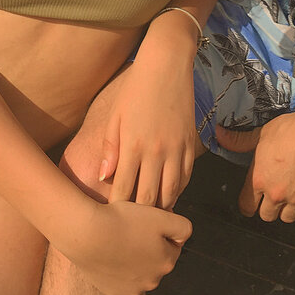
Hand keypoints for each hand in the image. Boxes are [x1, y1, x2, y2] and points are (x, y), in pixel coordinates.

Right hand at [59, 199, 191, 294]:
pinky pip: (120, 279)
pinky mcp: (113, 292)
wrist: (87, 234)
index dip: (160, 231)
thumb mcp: (160, 216)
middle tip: (131, 229)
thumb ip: (182, 227)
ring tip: (118, 240)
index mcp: (167, 262)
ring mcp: (132, 290)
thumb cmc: (124, 221)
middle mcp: (153, 282)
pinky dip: (117, 268)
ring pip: (138, 271)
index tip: (146, 221)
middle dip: (148, 247)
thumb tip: (184, 236)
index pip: (172, 245)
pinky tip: (109, 253)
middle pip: (155, 260)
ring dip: (133, 259)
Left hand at [100, 45, 196, 211]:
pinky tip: (169, 197)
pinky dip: (177, 192)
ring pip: (170, 194)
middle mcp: (156, 153)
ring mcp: (176, 150)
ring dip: (160, 209)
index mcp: (132, 146)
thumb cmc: (134, 90)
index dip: (117, 209)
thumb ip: (110, 149)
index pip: (123, 190)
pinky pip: (185, 178)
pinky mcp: (189, 145)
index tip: (111, 220)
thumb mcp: (116, 116)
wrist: (166, 66)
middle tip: (131, 228)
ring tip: (150, 220)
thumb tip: (104, 178)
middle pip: (148, 199)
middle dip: (139, 217)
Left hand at [217, 112, 294, 222]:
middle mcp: (275, 193)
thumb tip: (219, 135)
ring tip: (290, 196)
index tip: (251, 203)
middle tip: (273, 197)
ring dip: (288, 210)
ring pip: (287, 218)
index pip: (247, 205)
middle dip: (268, 208)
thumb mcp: (260, 134)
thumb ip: (239, 141)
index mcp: (259, 179)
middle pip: (267, 216)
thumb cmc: (289, 130)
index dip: (248, 205)